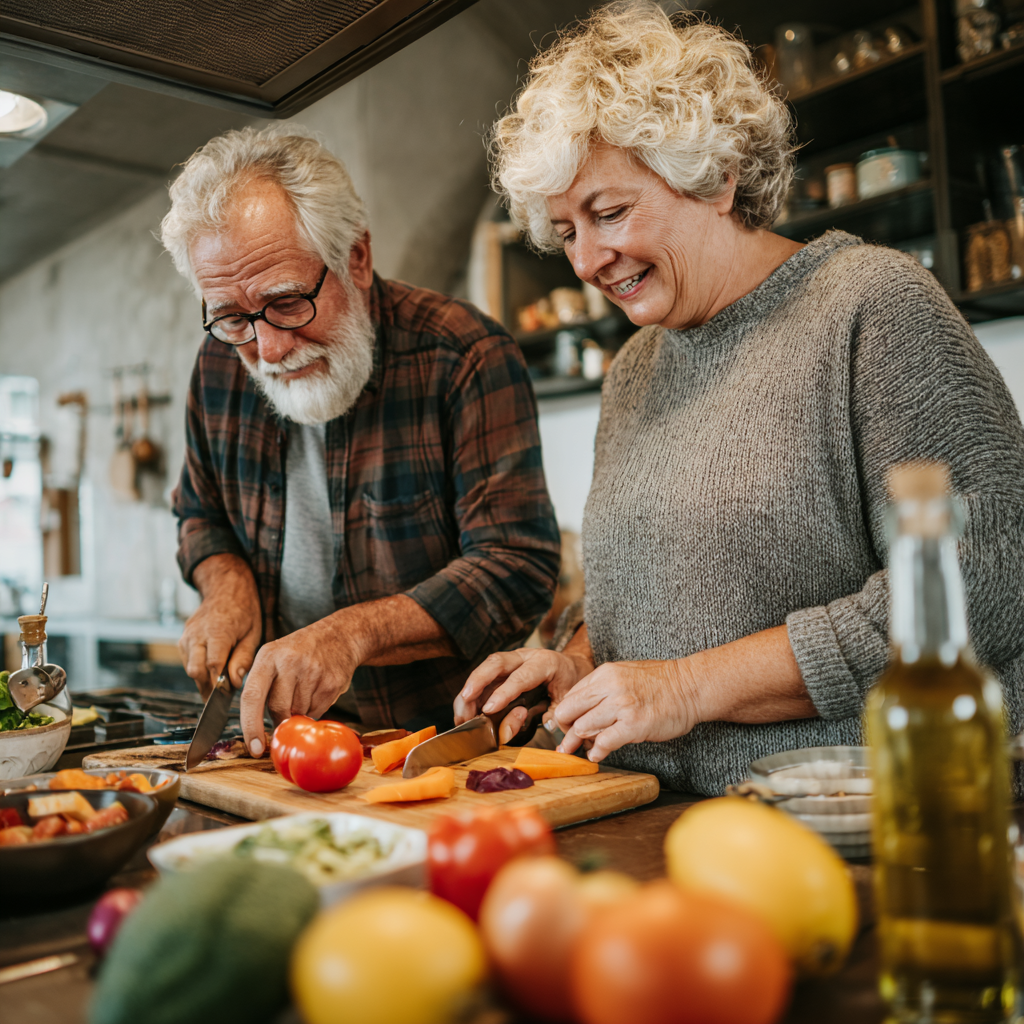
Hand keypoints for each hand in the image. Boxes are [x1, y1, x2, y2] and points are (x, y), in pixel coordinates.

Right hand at [180, 554, 260, 700]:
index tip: (227, 695)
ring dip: (202, 679)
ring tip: (219, 682)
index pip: (213, 665)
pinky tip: (212, 669)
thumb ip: (244, 658)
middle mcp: (197, 634)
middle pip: (195, 671)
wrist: (226, 588)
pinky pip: (187, 661)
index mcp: (217, 631)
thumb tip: (234, 682)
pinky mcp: (183, 639)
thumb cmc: (243, 610)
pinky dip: (198, 669)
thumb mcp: (253, 632)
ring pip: (189, 668)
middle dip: (207, 686)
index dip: (219, 683)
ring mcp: (187, 636)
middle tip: (222, 695)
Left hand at [240, 613, 364, 757]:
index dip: (250, 726)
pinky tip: (318, 689)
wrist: (339, 636)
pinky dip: (316, 707)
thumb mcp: (274, 658)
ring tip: (306, 689)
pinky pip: (318, 710)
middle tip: (287, 712)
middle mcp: (289, 662)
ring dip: (301, 711)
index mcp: (268, 656)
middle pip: (278, 709)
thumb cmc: (300, 652)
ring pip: (299, 712)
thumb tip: (260, 731)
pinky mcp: (332, 682)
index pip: (252, 697)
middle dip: (282, 719)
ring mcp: (312, 671)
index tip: (255, 748)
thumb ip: (263, 689)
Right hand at [455, 648, 587, 742]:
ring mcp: (512, 660)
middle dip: (478, 681)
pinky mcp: (503, 668)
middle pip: (496, 662)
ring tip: (461, 715)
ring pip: (485, 668)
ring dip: (470, 690)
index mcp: (545, 662)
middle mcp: (525, 656)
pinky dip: (472, 694)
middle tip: (465, 700)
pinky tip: (465, 712)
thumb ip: (552, 714)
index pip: (521, 677)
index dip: (504, 693)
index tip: (489, 709)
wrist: (573, 667)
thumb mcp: (569, 700)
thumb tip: (530, 724)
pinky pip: (484, 677)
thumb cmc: (571, 684)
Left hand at [554, 658, 701, 762]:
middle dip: (564, 731)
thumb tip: (582, 711)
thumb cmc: (660, 683)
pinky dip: (597, 752)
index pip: (570, 696)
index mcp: (604, 674)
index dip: (566, 715)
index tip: (567, 726)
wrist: (690, 686)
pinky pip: (604, 742)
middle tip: (567, 742)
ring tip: (583, 750)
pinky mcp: (633, 725)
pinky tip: (597, 755)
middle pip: (569, 712)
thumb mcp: (624, 674)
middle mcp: (609, 687)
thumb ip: (602, 689)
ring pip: (583, 728)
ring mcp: (621, 706)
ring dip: (579, 743)